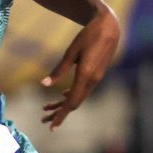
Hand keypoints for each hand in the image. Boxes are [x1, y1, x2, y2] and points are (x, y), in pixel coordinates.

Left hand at [41, 13, 121, 128]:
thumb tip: (43, 85)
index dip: (61, 114)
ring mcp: (96, 78)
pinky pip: (83, 90)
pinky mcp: (96, 74)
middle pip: (74, 103)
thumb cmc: (88, 36)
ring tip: (46, 109)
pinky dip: (71, 95)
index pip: (72, 101)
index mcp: (86, 75)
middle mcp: (93, 80)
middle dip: (59, 113)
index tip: (52, 126)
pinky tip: (62, 95)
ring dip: (62, 104)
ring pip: (78, 97)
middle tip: (43, 120)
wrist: (109, 27)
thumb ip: (58, 70)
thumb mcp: (71, 52)